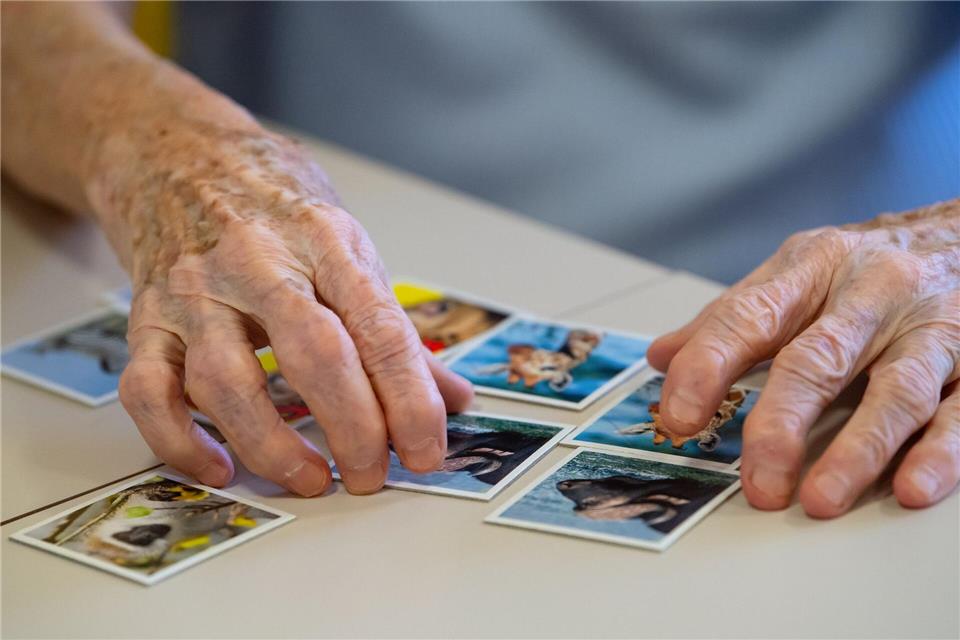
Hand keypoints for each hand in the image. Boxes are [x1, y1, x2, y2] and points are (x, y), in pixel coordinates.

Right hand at [95, 117, 472, 495]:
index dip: (410, 399)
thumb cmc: (273, 205)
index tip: (426, 450)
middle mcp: (257, 263)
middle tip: (373, 475)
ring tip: (312, 479)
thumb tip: (452, 397)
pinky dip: (180, 441)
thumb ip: (394, 327)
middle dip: (353, 427)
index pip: (379, 329)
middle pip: (314, 355)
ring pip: (226, 382)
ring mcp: (195, 292)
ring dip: (272, 445)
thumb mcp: (346, 246)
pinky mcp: (146, 319)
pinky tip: (220, 467)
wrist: (175, 155)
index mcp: (324, 241)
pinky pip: (149, 391)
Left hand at [647, 200, 958, 516]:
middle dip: (781, 423)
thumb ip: (731, 318)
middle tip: (756, 480)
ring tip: (820, 499)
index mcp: (812, 268)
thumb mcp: (796, 273)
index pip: (748, 317)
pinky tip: (914, 486)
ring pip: (894, 391)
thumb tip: (661, 357)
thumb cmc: (868, 264)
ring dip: (857, 450)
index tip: (677, 415)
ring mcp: (930, 328)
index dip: (708, 365)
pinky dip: (941, 451)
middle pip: (817, 360)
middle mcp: (871, 294)